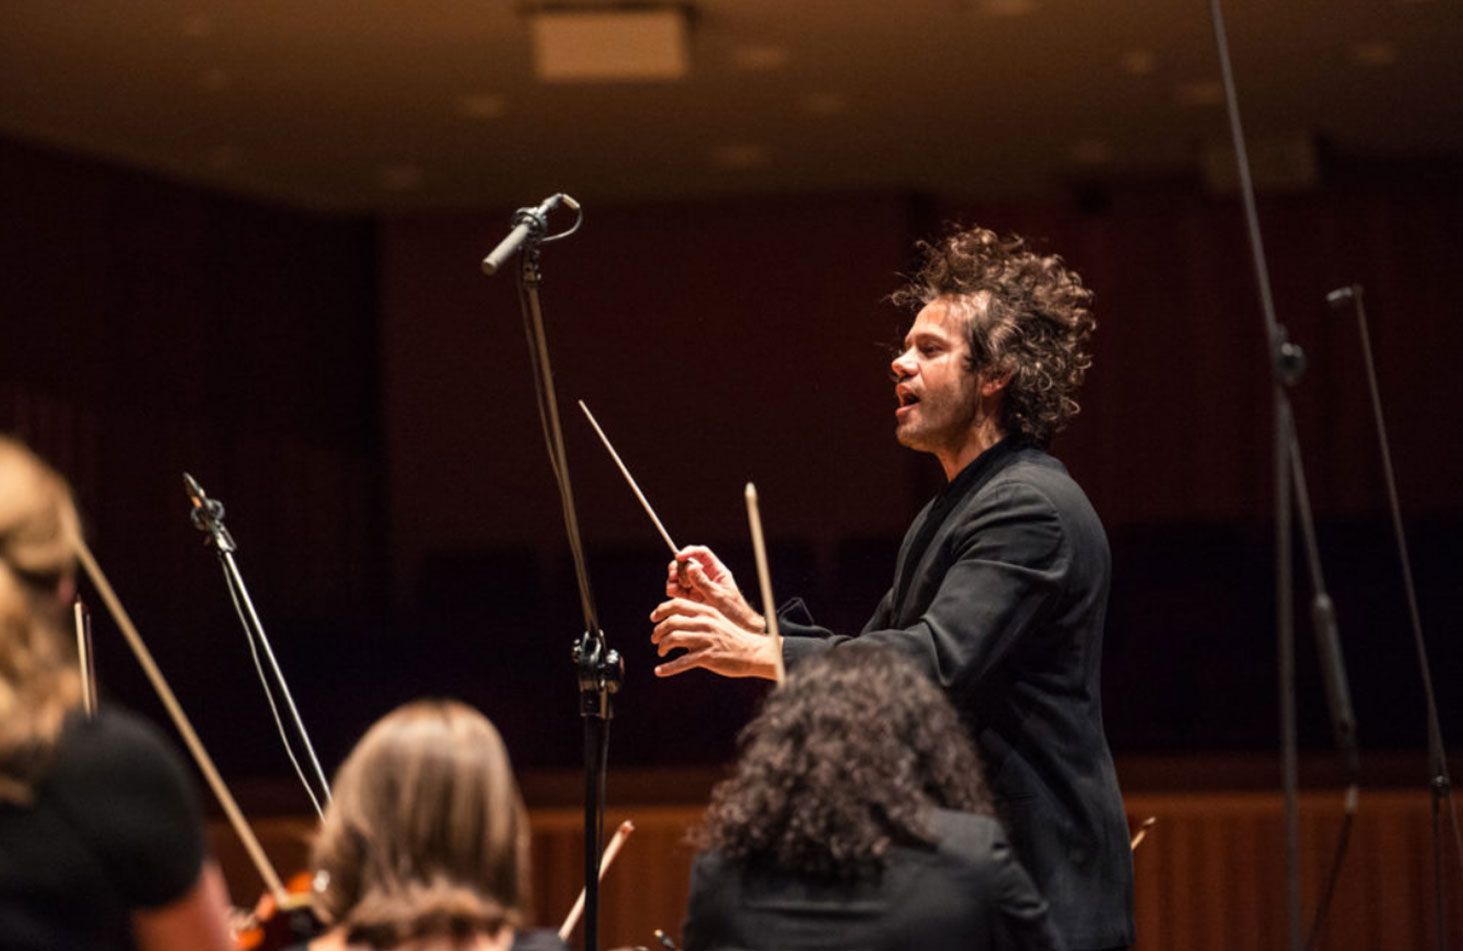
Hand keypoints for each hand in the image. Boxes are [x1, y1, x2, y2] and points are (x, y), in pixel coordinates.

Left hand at [649, 597, 779, 679]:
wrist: (753, 652)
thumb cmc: (733, 638)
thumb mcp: (717, 620)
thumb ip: (698, 618)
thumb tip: (676, 621)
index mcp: (706, 612)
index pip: (677, 605)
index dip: (661, 610)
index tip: (654, 618)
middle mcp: (705, 623)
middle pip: (672, 622)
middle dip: (658, 631)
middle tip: (654, 639)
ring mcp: (706, 640)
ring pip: (674, 639)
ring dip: (662, 646)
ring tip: (661, 652)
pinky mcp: (708, 657)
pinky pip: (682, 662)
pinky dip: (668, 667)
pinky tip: (659, 671)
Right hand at [665, 545, 764, 632]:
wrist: (734, 627)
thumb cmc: (733, 610)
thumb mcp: (718, 596)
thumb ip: (704, 582)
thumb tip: (691, 566)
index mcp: (716, 571)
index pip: (702, 553)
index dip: (689, 551)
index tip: (679, 557)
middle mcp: (705, 576)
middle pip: (686, 562)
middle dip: (678, 567)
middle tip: (676, 578)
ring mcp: (696, 586)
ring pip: (679, 575)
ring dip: (674, 579)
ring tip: (676, 588)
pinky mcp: (690, 597)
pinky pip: (677, 588)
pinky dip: (672, 589)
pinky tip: (673, 594)